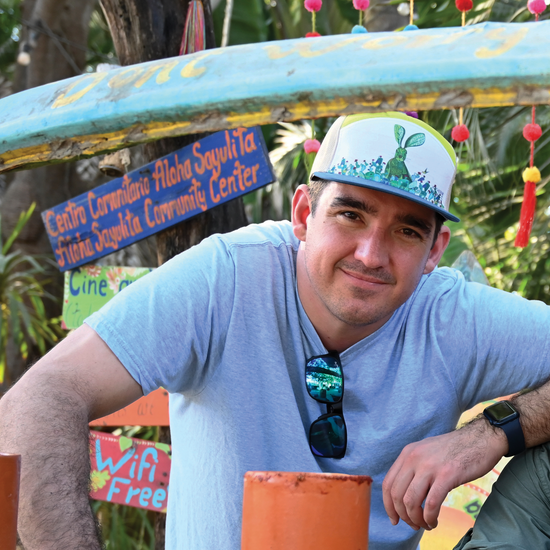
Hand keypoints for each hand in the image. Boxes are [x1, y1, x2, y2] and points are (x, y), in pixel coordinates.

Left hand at [382, 418, 507, 530]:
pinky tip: (434, 521)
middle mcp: (414, 458)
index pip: (388, 483)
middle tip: (414, 525)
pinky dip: (430, 518)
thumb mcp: (426, 452)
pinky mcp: (447, 475)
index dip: (388, 505)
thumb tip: (404, 494)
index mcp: (407, 453)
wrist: (480, 438)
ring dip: (416, 519)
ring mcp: (430, 466)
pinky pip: (431, 504)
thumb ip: (414, 468)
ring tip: (426, 524)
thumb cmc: (455, 449)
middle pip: (396, 495)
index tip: (395, 519)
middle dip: (403, 516)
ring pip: (411, 501)